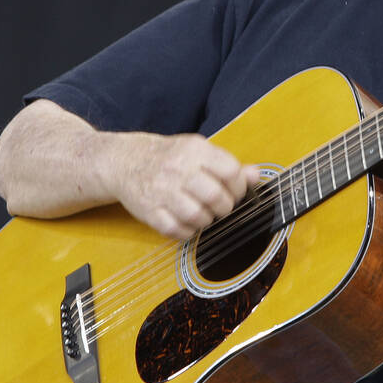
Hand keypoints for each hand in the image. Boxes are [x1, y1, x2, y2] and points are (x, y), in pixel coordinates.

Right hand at [101, 132, 262, 238]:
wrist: (127, 161)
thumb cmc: (170, 158)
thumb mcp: (199, 152)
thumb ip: (228, 165)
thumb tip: (255, 176)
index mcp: (194, 150)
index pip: (230, 172)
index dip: (239, 187)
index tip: (236, 192)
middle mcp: (178, 169)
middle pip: (215, 197)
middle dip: (225, 208)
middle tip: (221, 207)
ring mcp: (162, 191)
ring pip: (197, 216)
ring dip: (207, 221)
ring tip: (204, 214)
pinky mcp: (149, 211)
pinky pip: (176, 230)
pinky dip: (187, 232)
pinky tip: (187, 223)